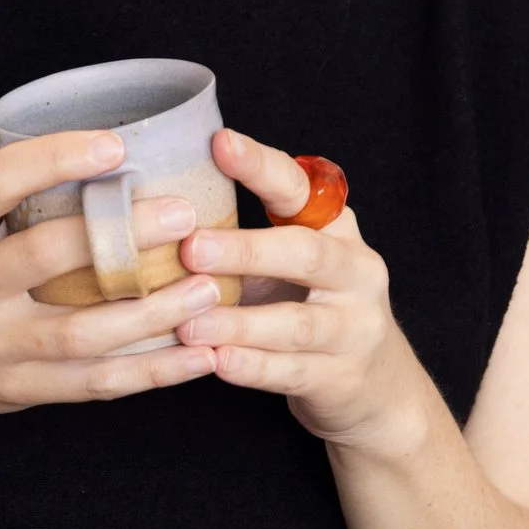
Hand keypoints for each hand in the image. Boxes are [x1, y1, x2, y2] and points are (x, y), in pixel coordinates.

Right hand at [0, 129, 226, 433]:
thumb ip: (7, 209)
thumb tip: (106, 162)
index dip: (52, 159)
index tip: (114, 146)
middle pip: (45, 257)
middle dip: (123, 235)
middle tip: (184, 217)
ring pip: (81, 332)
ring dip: (153, 312)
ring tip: (209, 289)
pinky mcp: (17, 390)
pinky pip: (93, 383)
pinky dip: (152, 372)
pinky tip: (196, 356)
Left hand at [175, 129, 426, 458]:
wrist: (376, 386)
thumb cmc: (309, 307)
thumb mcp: (287, 264)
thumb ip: (239, 238)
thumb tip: (153, 214)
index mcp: (335, 229)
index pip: (300, 188)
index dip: (260, 166)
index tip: (219, 142)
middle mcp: (355, 271)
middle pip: (305, 253)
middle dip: (246, 250)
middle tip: (191, 248)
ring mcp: (354, 327)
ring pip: (295, 323)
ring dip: (238, 322)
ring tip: (188, 322)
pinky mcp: (341, 377)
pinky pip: (291, 372)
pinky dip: (253, 367)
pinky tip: (216, 362)